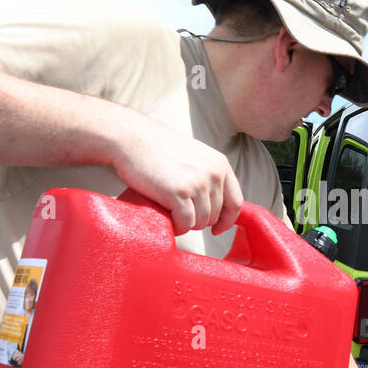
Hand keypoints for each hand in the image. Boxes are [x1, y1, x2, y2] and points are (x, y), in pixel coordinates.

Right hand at [110, 111, 243, 235]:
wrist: (132, 138)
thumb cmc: (157, 147)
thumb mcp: (194, 155)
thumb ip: (208, 174)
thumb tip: (213, 201)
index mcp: (220, 164)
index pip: (236, 201)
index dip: (227, 220)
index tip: (217, 229)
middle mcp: (213, 174)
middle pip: (215, 215)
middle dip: (199, 220)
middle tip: (180, 214)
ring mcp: (197, 183)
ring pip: (200, 222)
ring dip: (186, 223)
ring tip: (171, 213)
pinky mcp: (179, 193)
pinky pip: (186, 223)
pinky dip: (177, 226)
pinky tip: (167, 218)